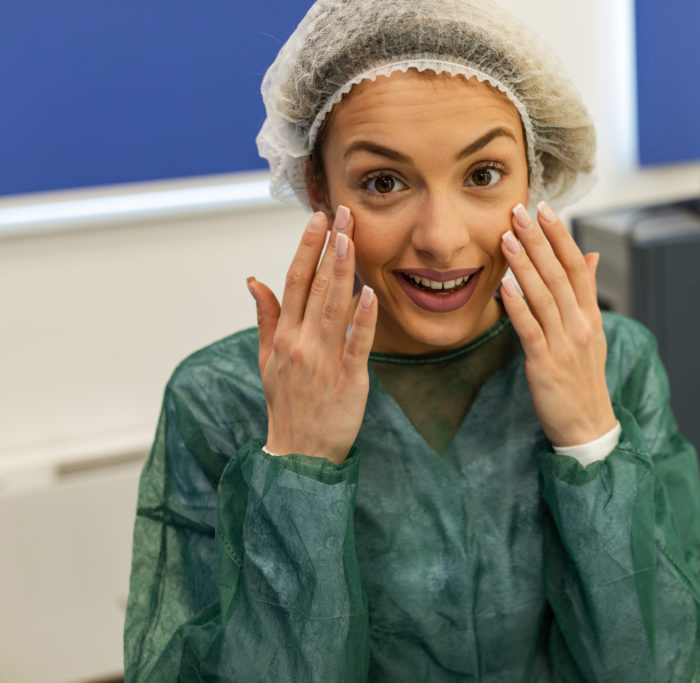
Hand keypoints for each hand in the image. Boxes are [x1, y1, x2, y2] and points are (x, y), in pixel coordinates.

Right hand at [247, 209, 377, 464]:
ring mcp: (323, 361)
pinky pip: (356, 345)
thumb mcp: (266, 360)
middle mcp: (300, 343)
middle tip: (342, 213)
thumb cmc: (287, 404)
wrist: (299, 455)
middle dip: (329, 247)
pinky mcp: (348, 380)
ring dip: (342, 271)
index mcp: (283, 336)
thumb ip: (266, 317)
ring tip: (349, 238)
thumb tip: (254, 279)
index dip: (306, 248)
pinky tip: (368, 294)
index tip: (318, 218)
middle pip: (316, 286)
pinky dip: (362, 319)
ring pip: (334, 307)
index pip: (294, 281)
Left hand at [499, 202, 616, 447]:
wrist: (587, 424)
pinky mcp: (545, 364)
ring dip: (524, 265)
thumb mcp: (592, 333)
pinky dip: (517, 306)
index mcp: (590, 315)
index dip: (561, 236)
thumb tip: (591, 255)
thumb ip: (586, 294)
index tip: (544, 209)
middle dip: (538, 240)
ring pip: (543, 296)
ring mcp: (564, 344)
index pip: (577, 266)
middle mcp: (580, 325)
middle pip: (559, 274)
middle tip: (519, 211)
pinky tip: (503, 286)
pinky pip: (530, 329)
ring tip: (507, 238)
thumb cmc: (583, 378)